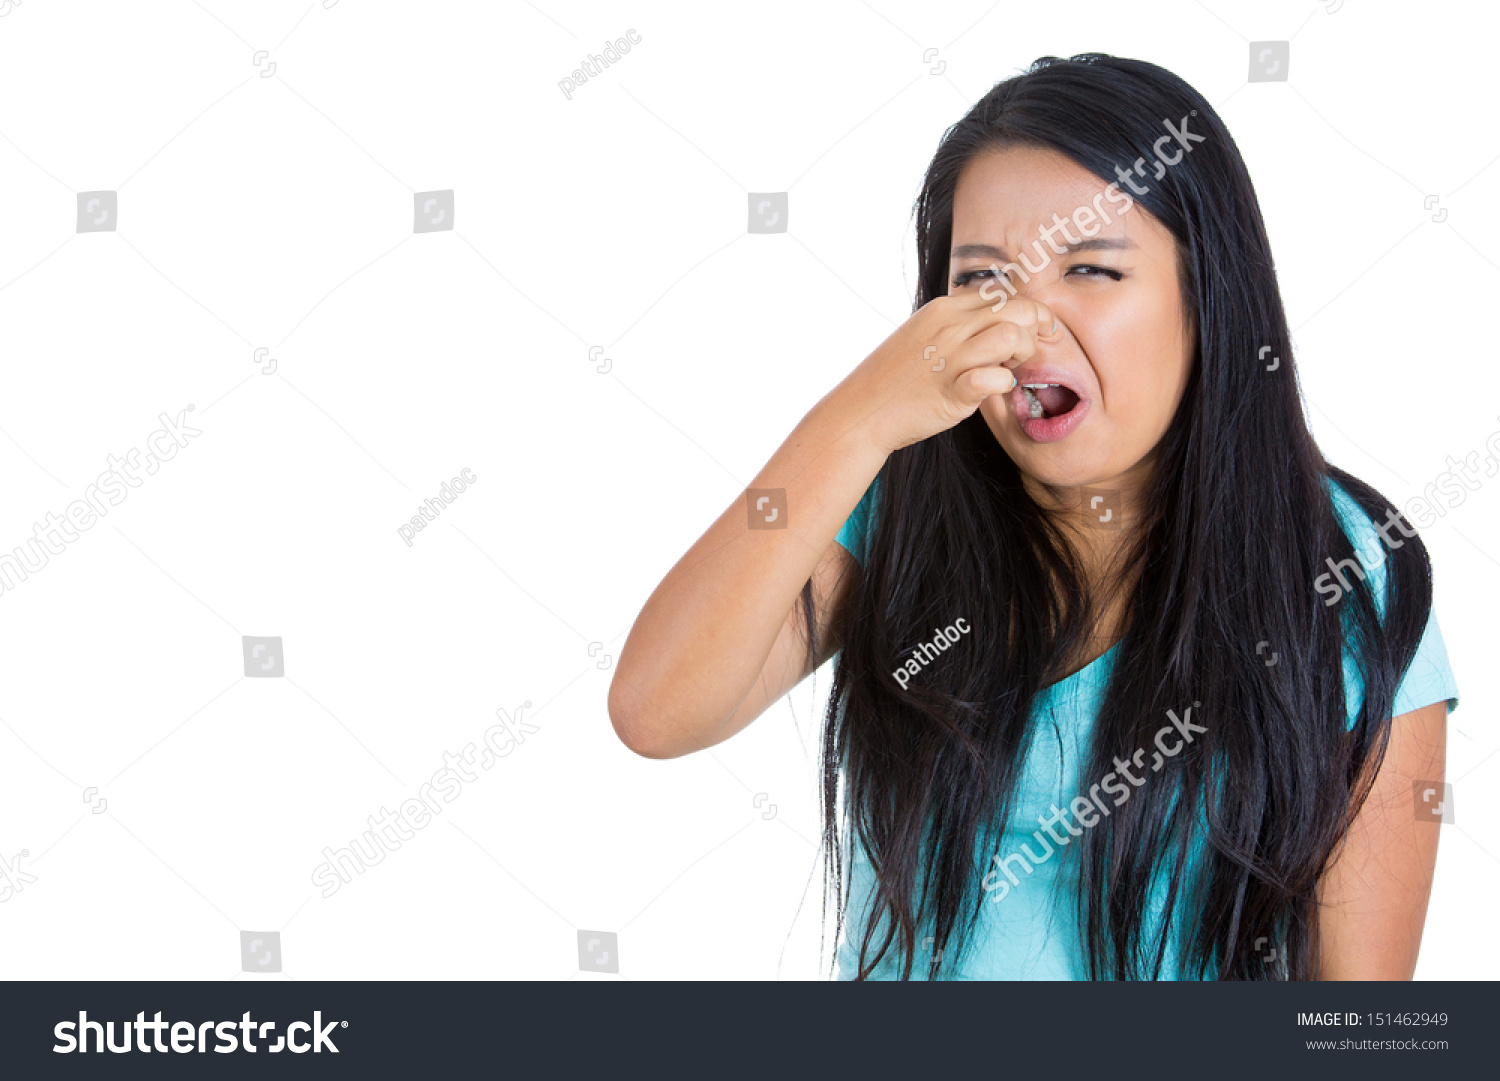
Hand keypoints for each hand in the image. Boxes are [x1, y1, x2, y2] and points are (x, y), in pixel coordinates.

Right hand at [839, 291, 1058, 453]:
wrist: (861, 412)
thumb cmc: (895, 378)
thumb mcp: (922, 334)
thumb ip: (956, 324)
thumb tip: (993, 324)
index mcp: (943, 308)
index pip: (1003, 293)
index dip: (1024, 310)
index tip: (1026, 331)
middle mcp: (948, 327)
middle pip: (1017, 307)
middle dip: (1036, 326)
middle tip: (1026, 350)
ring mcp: (950, 358)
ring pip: (1011, 335)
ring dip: (1024, 352)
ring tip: (1012, 367)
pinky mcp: (952, 392)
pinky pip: (994, 378)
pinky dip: (1003, 384)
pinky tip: (995, 389)